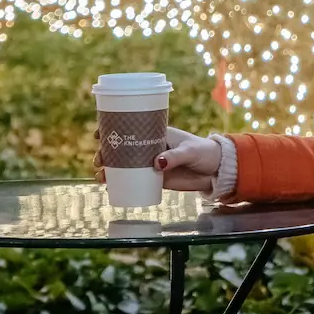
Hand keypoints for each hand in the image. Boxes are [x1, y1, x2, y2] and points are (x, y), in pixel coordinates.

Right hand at [94, 126, 222, 191]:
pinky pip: (133, 180)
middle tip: (100, 159)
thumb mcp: (189, 151)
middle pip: (122, 147)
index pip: (131, 127)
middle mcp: (150, 147)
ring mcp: (151, 163)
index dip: (112, 128)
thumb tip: (156, 163)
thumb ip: (174, 156)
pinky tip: (109, 187)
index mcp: (156, 133)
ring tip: (101, 175)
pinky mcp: (155, 179)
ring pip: (124, 164)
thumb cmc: (204, 153)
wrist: (215, 171)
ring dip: (109, 168)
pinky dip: (120, 183)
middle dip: (106, 152)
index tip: (99, 133)